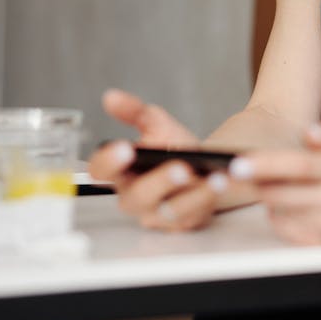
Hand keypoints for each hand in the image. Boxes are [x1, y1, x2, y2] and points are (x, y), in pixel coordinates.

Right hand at [88, 88, 224, 231]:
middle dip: (159, 182)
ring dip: (191, 195)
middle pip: (137, 198)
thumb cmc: (172, 145)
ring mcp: (158, 214)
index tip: (124, 147)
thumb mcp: (155, 123)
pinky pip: (193, 217)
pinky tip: (219, 182)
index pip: (101, 171)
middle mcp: (135, 197)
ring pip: (169, 212)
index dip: (108, 161)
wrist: (201, 162)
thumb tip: (111, 97)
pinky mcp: (182, 222)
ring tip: (210, 177)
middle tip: (179, 167)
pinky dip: (208, 199)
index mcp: (122, 172)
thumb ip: (133, 111)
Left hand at [228, 120, 320, 244]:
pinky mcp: (320, 243)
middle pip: (283, 193)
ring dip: (265, 197)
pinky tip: (284, 204)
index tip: (237, 163)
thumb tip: (309, 134)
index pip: (300, 166)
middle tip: (228, 174)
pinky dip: (275, 214)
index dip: (267, 165)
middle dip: (252, 183)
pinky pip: (283, 228)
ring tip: (268, 184)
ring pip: (279, 211)